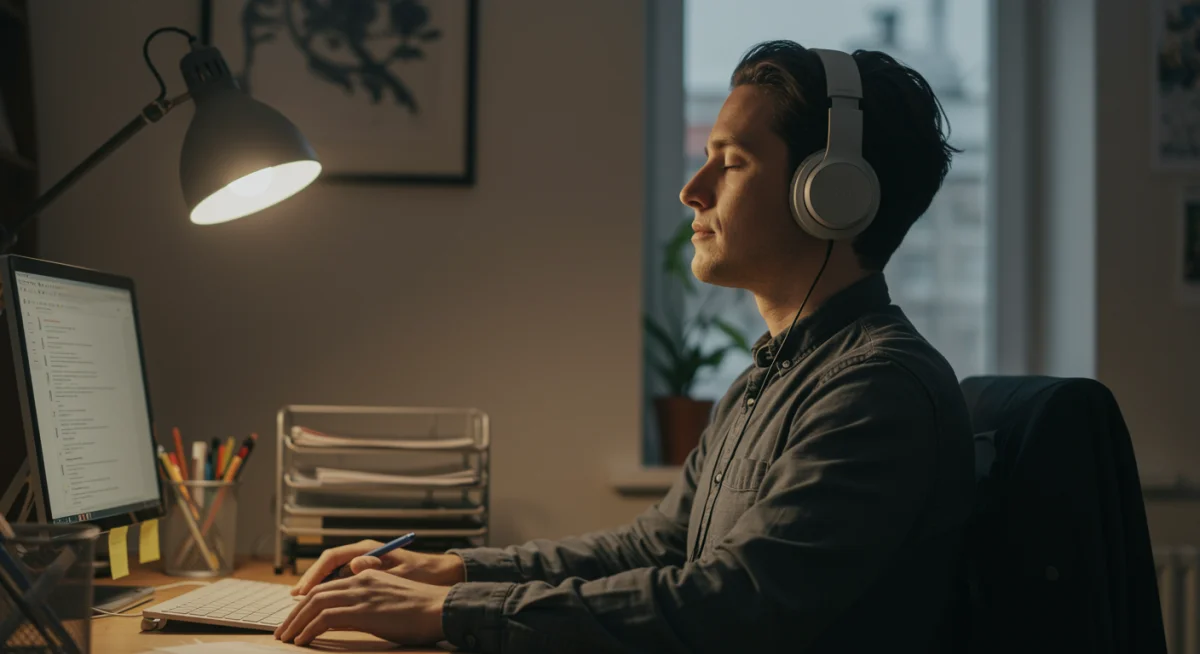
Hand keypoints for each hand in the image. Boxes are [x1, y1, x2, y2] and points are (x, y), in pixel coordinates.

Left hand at [274, 569, 450, 645]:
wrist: (440, 608)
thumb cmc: (421, 609)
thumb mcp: (388, 599)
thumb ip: (364, 601)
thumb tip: (340, 616)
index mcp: (367, 574)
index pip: (327, 586)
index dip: (307, 602)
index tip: (296, 618)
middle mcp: (360, 579)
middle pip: (316, 593)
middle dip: (295, 613)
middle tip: (283, 630)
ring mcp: (361, 593)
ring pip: (315, 604)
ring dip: (296, 622)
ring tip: (287, 637)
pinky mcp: (362, 610)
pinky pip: (325, 618)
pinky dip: (309, 629)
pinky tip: (303, 640)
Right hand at [291, 539, 465, 595]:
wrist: (442, 576)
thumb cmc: (423, 574)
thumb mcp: (400, 574)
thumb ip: (376, 571)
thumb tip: (354, 566)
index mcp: (367, 550)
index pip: (331, 559)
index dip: (313, 576)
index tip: (301, 594)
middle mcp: (362, 554)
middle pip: (326, 568)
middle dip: (308, 586)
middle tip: (292, 604)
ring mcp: (364, 565)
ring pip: (331, 577)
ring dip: (315, 593)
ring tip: (299, 610)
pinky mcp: (368, 577)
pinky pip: (341, 585)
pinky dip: (329, 596)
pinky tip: (320, 610)